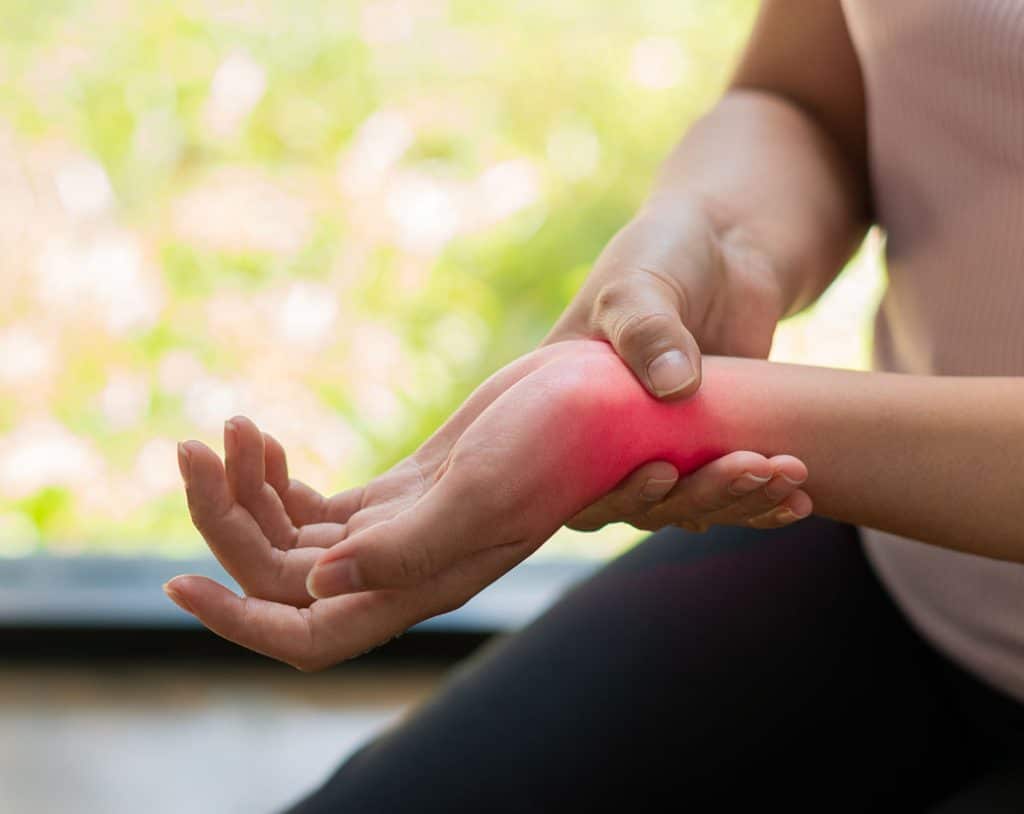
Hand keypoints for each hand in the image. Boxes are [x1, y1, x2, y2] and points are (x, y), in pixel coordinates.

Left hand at [165, 341, 614, 670]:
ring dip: (246, 489)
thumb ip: (406, 548)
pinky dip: (277, 476)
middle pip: (282, 573)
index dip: (241, 621)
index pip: (310, 634)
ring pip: (292, 536)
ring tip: (231, 427)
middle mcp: (403, 568)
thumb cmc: (557, 439)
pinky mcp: (397, 493)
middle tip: (194, 445)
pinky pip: (314, 506)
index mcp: (422, 583)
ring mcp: (396, 532)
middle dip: (227, 517)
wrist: (590, 394)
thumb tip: (316, 587)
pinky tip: (264, 440)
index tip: (178, 583)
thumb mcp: (485, 489)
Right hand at [543, 203, 809, 529]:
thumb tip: (675, 388)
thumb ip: (648, 330)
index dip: (610, 494)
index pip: (566, 480)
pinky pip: (724, 495)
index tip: (661, 472)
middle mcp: (603, 440)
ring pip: (685, 508)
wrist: (727, 246)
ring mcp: (655, 450)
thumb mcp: (640, 283)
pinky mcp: (704, 452)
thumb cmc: (662, 253)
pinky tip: (797, 499)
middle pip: (635, 504)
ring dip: (735, 502)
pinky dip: (759, 503)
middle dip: (695, 497)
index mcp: (562, 408)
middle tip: (749, 466)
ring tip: (786, 475)